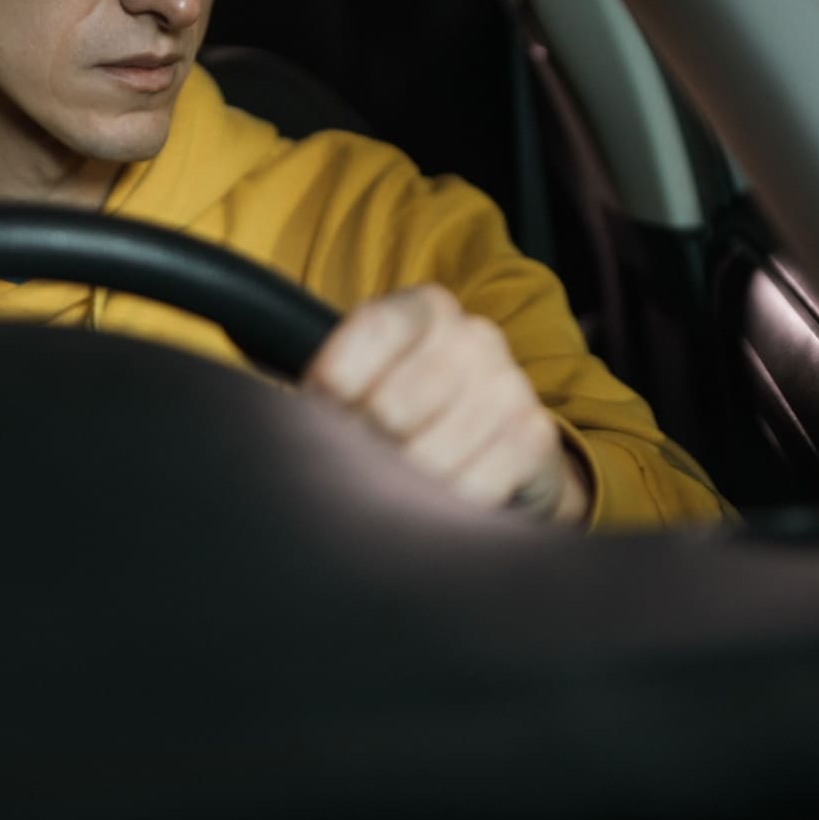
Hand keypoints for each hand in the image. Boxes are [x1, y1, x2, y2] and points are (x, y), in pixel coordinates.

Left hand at [300, 284, 588, 524]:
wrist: (498, 456)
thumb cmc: (410, 422)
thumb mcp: (365, 387)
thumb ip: (329, 388)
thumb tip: (285, 413)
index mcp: (425, 308)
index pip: (370, 329)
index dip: (334, 383)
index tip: (324, 412)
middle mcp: (474, 335)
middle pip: (391, 407)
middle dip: (366, 451)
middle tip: (365, 465)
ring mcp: (509, 384)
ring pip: (427, 457)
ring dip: (403, 491)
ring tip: (402, 489)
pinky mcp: (533, 437)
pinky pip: (471, 488)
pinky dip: (445, 511)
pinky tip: (441, 503)